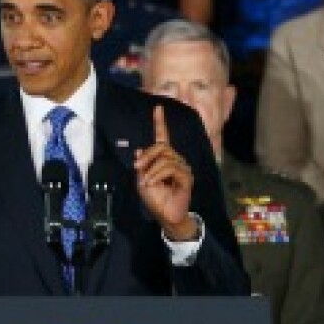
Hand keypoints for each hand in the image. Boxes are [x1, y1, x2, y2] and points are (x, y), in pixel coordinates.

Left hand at [133, 105, 196, 240]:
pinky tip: (153, 184)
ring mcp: (182, 168)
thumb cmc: (155, 199)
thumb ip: (142, 165)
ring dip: (151, 170)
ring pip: (165, 158)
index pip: (163, 137)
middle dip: (147, 155)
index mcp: (164, 159)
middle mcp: (176, 160)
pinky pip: (170, 168)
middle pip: (162, 146)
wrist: (165, 216)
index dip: (160, 122)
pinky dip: (157, 175)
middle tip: (137, 167)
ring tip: (146, 183)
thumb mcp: (142, 180)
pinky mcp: (186, 177)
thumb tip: (140, 149)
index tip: (158, 108)